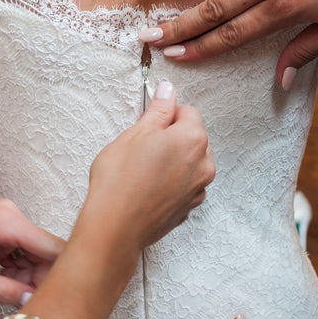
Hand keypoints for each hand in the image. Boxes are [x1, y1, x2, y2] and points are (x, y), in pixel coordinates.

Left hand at [0, 198, 64, 306]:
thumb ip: (3, 291)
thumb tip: (34, 302)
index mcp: (7, 222)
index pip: (54, 248)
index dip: (62, 275)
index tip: (58, 300)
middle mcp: (12, 214)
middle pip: (46, 252)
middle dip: (38, 280)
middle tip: (21, 305)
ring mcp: (8, 217)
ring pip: (35, 253)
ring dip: (25, 277)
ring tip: (0, 295)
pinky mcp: (2, 224)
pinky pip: (21, 250)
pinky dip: (15, 269)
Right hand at [82, 80, 214, 251]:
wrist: (114, 227)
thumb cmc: (120, 180)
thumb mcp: (136, 133)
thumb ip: (159, 110)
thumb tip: (168, 91)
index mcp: (193, 140)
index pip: (187, 112)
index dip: (165, 114)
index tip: (148, 123)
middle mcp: (203, 165)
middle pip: (192, 137)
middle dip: (171, 137)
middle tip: (141, 146)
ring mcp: (197, 190)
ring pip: (189, 163)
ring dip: (172, 160)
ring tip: (142, 169)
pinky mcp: (187, 208)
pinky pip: (183, 185)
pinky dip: (171, 182)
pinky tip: (147, 187)